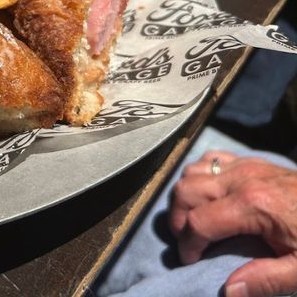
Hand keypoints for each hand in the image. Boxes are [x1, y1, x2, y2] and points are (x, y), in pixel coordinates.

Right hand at [169, 150, 296, 296]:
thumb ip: (266, 280)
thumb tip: (229, 290)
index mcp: (252, 205)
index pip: (198, 222)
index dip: (187, 245)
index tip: (191, 261)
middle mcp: (241, 179)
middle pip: (185, 193)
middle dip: (178, 220)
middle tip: (189, 243)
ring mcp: (245, 165)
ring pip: (191, 172)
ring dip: (185, 197)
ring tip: (195, 220)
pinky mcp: (251, 161)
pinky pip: (210, 159)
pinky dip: (200, 175)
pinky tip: (209, 195)